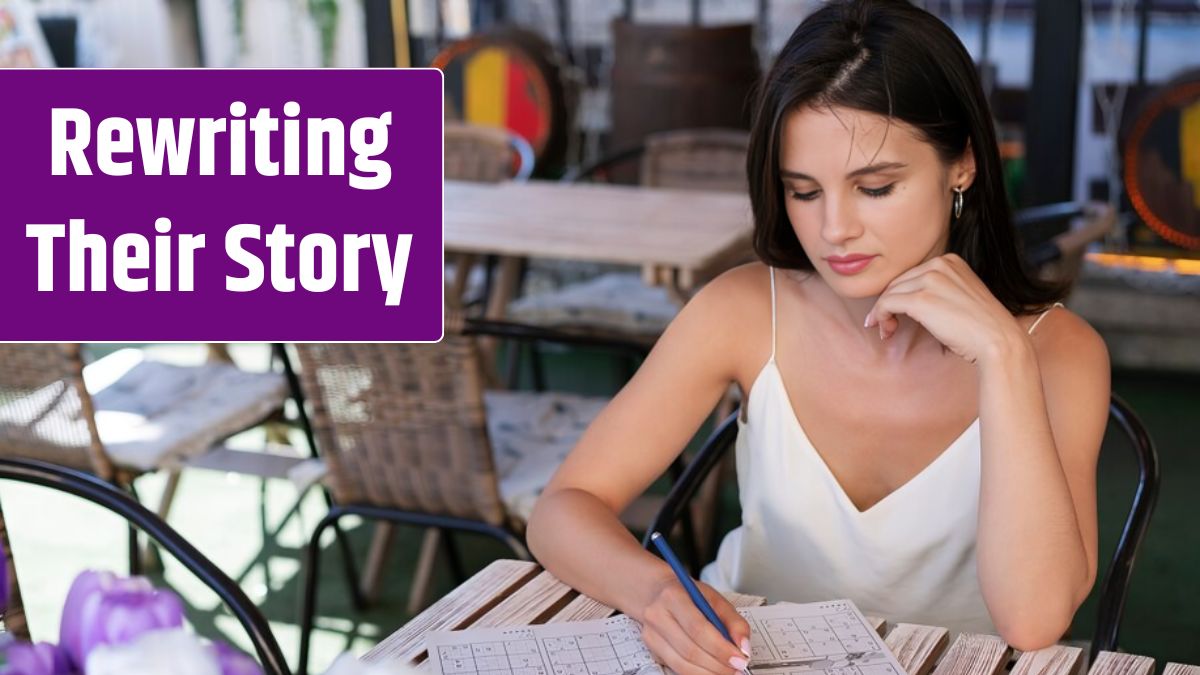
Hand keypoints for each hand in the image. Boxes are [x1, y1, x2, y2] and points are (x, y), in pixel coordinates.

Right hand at [638, 575, 751, 674]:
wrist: (657, 593)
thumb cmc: (688, 595)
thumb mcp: (714, 599)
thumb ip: (734, 622)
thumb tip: (744, 648)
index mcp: (673, 597)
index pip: (698, 628)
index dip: (720, 648)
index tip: (740, 658)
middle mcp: (657, 616)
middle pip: (690, 650)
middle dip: (718, 665)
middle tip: (737, 667)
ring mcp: (651, 635)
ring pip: (682, 664)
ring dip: (709, 673)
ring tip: (727, 671)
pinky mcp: (652, 650)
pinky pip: (677, 668)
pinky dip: (698, 673)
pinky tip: (712, 671)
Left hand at [864, 253, 1026, 364]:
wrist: (998, 341)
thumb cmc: (981, 326)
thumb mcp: (961, 295)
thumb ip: (939, 288)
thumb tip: (906, 299)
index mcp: (950, 260)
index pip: (912, 274)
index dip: (900, 294)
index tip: (897, 313)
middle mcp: (939, 265)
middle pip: (898, 282)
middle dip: (888, 304)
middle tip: (887, 326)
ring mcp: (930, 280)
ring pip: (889, 293)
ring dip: (883, 314)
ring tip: (887, 331)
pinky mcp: (920, 299)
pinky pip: (886, 304)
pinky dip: (879, 317)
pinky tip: (884, 330)